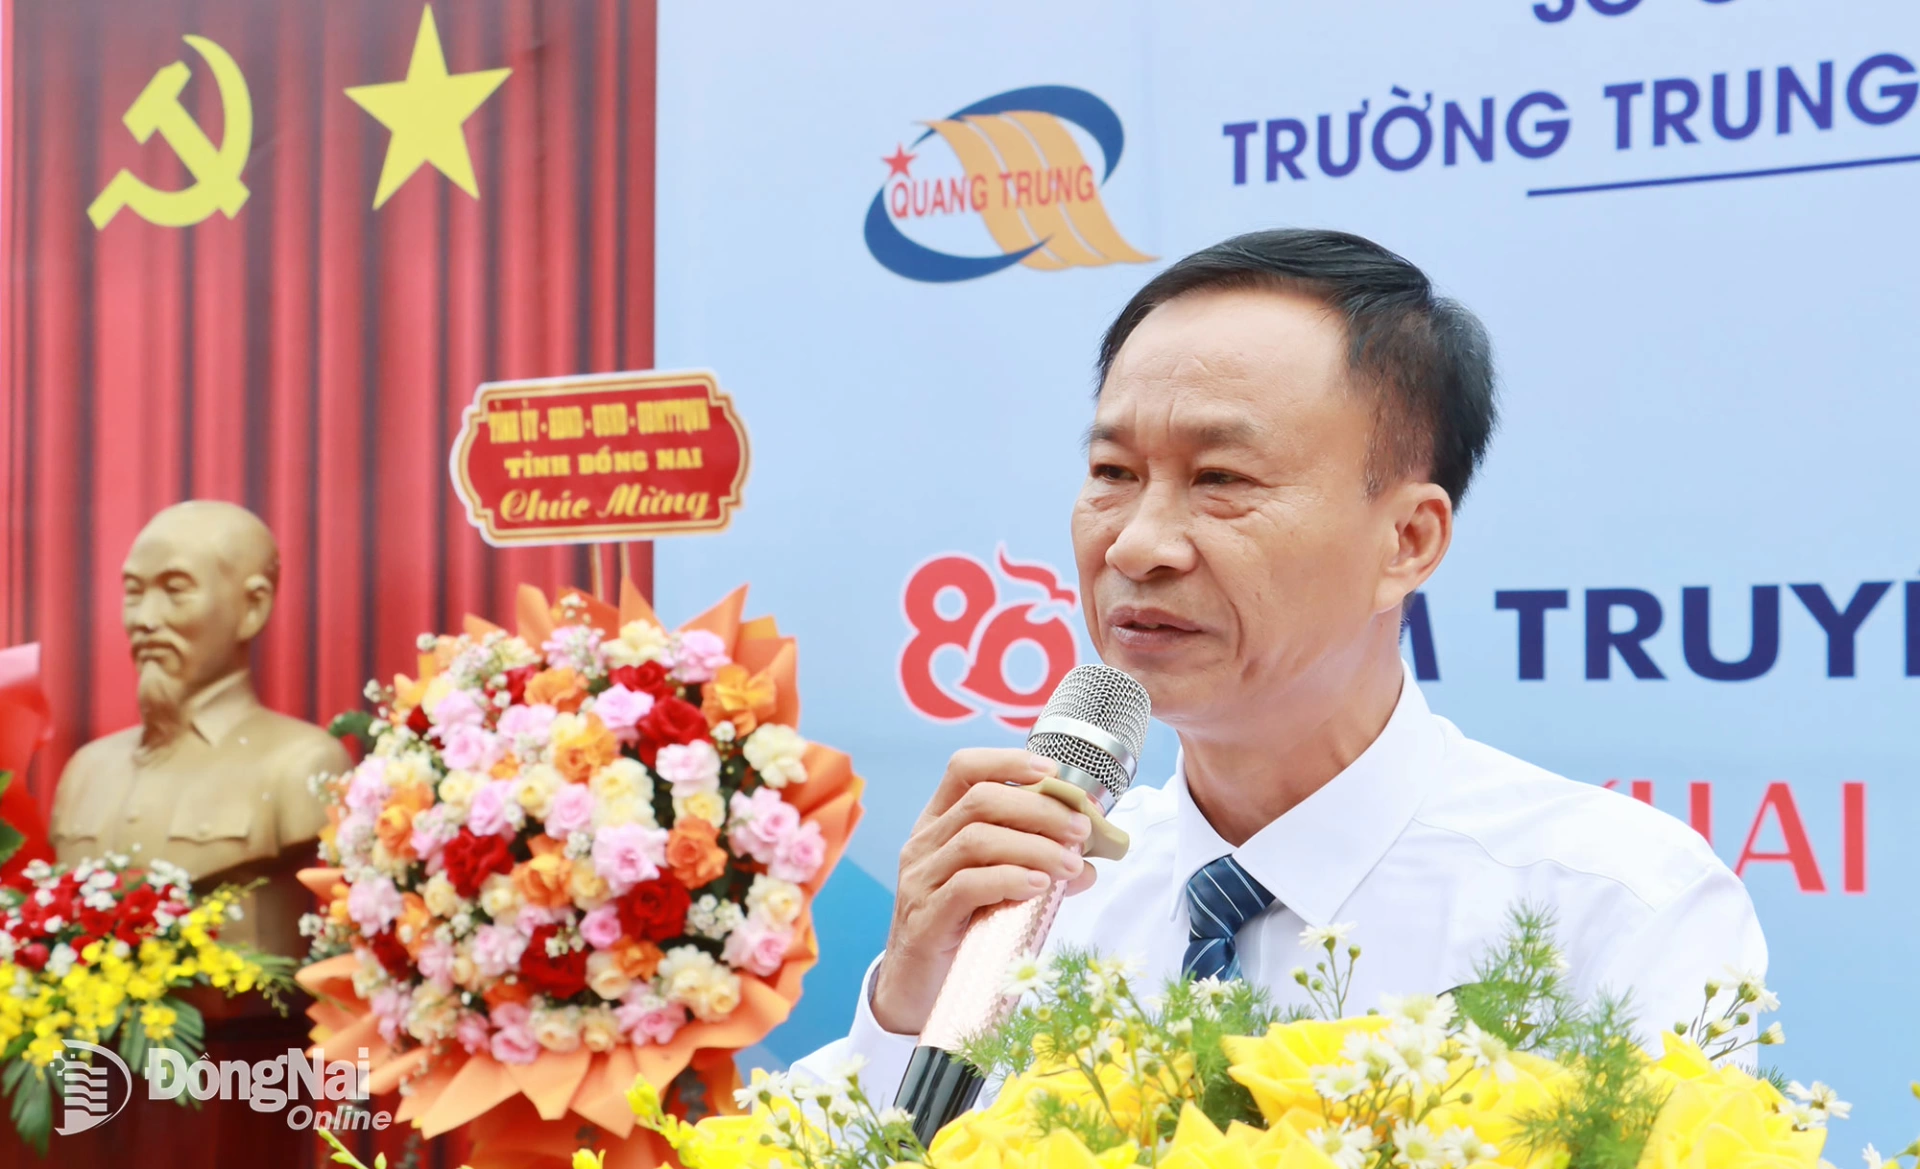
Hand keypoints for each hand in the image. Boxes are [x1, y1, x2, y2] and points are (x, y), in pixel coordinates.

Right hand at [870, 748, 1097, 1034]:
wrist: (916, 995)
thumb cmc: (961, 933)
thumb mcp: (1000, 891)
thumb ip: (1038, 869)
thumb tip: (1090, 862)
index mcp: (938, 825)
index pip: (963, 769)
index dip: (1008, 760)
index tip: (1052, 771)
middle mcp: (923, 844)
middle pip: (980, 799)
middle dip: (1038, 808)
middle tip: (1080, 830)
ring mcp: (919, 880)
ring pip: (976, 839)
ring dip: (1033, 846)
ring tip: (1070, 864)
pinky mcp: (924, 918)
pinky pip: (966, 886)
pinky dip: (1009, 879)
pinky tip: (1038, 887)